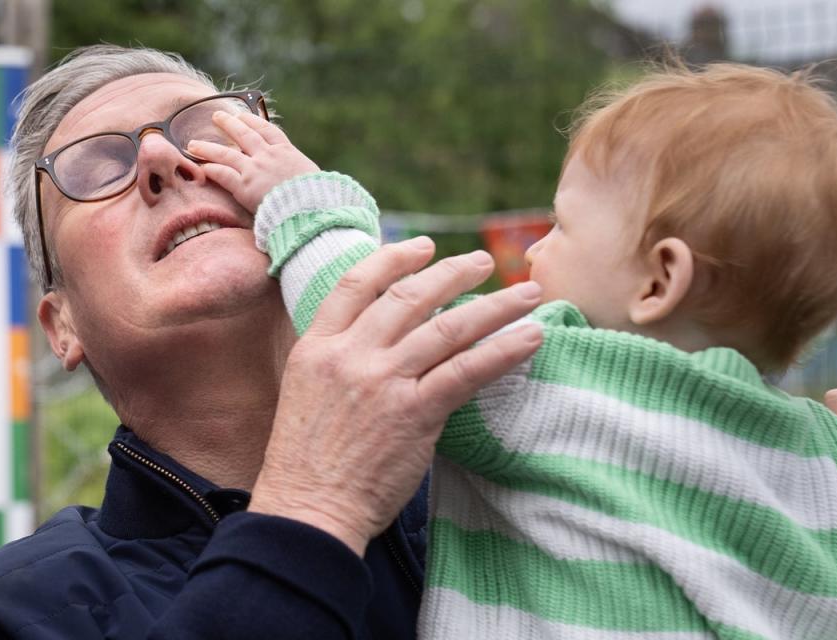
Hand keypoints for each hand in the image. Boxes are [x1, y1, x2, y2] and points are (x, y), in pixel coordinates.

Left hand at [187, 112, 319, 213]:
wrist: (310, 207)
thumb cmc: (318, 197)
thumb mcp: (313, 177)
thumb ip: (301, 174)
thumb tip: (304, 180)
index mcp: (287, 152)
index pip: (268, 130)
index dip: (254, 121)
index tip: (244, 115)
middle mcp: (268, 155)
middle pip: (244, 134)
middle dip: (229, 124)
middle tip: (217, 116)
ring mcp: (254, 169)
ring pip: (226, 153)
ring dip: (208, 147)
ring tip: (193, 144)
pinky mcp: (244, 186)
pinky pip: (222, 174)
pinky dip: (211, 170)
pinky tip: (201, 168)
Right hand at [248, 237, 543, 554]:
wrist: (308, 511)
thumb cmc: (305, 463)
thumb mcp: (305, 393)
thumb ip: (339, 361)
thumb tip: (382, 342)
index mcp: (318, 347)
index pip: (356, 283)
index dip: (393, 258)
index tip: (422, 247)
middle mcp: (351, 355)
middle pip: (409, 296)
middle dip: (452, 272)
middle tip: (482, 260)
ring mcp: (383, 381)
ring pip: (447, 327)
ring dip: (494, 305)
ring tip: (526, 293)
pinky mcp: (415, 413)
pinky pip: (467, 370)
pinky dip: (504, 350)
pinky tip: (531, 337)